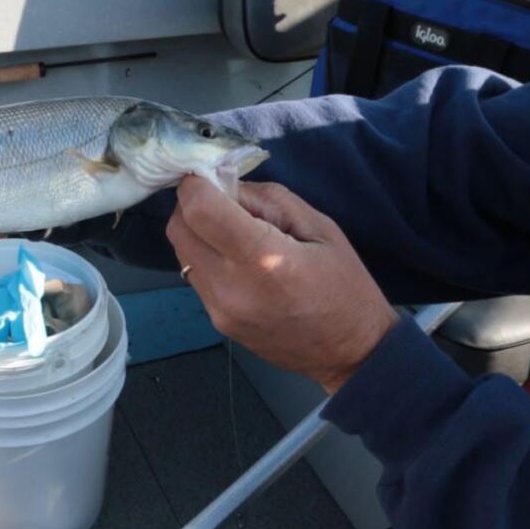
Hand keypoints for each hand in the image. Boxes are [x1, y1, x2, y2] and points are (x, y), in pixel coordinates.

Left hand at [166, 177, 398, 394]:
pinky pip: (195, 275)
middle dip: (192, 205)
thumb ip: (267, 200)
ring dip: (197, 232)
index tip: (210, 175)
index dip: (197, 184)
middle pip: (178, 229)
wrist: (351, 353)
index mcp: (263, 258)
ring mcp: (219, 310)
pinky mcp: (216, 322)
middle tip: (223, 201)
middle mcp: (231, 287)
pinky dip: (206, 257)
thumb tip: (224, 185)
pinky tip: (237, 260)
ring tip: (234, 232)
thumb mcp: (320, 227)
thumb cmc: (345, 286)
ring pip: (182, 252)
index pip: (199, 210)